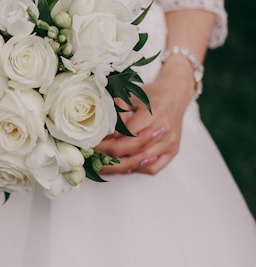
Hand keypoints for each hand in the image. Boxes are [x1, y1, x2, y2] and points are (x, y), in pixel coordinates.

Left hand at [95, 59, 194, 174]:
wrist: (174, 96)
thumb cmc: (150, 96)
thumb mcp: (131, 97)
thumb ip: (117, 112)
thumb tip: (101, 129)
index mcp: (153, 112)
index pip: (127, 134)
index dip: (108, 140)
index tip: (93, 142)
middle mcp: (163, 130)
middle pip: (132, 150)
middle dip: (108, 155)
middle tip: (92, 156)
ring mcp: (169, 143)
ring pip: (140, 162)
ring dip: (118, 166)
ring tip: (101, 166)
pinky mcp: (172, 151)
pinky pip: (152, 168)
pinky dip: (136, 170)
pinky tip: (122, 168)